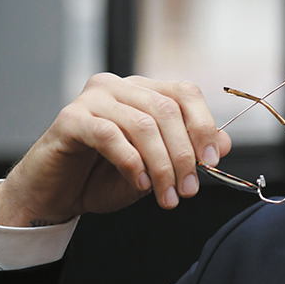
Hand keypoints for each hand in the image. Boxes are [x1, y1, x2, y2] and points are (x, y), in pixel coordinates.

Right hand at [0, 73, 231, 226]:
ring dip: (161, 166)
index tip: (212, 161)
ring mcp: (92, 99)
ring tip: (167, 196)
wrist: (59, 194)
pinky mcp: (70, 119)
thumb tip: (225, 143)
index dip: (203, 125)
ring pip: (142, 125)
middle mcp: (118, 86)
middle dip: (183, 155)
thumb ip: (188, 152)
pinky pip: (110, 136)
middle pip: (166, 111)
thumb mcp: (157, 167)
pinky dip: (132, 163)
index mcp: (143, 92)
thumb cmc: (106, 177)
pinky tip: (140, 184)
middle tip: (188, 190)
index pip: (184, 93)